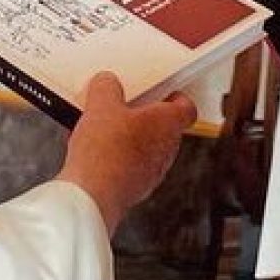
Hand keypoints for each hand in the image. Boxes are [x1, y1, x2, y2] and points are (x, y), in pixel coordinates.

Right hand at [56, 73, 196, 232]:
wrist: (93, 195)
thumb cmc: (105, 152)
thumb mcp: (100, 104)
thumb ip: (106, 87)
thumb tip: (106, 83)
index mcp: (167, 124)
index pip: (186, 108)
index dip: (176, 97)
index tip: (164, 91)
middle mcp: (166, 150)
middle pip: (164, 127)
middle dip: (144, 116)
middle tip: (123, 105)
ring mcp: (152, 173)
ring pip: (146, 148)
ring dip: (129, 138)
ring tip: (102, 128)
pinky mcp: (134, 188)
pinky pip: (130, 166)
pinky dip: (117, 158)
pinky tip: (94, 152)